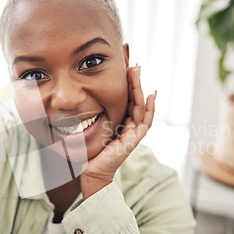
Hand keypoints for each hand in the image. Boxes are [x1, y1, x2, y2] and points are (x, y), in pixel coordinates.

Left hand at [80, 65, 155, 198]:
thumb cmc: (90, 150)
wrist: (91, 170)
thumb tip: (83, 96)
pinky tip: (151, 96)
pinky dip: (150, 110)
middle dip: (135, 81)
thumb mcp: (92, 125)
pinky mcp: (133, 140)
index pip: (127, 97)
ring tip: (137, 72)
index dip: (127, 82)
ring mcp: (133, 132)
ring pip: (141, 106)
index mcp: (120, 120)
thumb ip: (94, 113)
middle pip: (136, 98)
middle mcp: (129, 125)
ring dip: (140, 88)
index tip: (125, 66)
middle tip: (134, 63)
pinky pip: (145, 122)